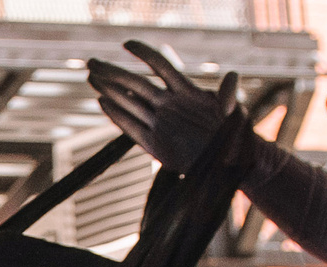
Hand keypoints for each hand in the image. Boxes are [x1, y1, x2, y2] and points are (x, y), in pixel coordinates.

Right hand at [88, 42, 240, 176]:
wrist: (231, 162)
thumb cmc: (235, 133)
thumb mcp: (234, 112)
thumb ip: (229, 96)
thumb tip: (233, 77)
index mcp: (186, 92)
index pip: (161, 66)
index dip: (144, 54)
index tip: (126, 44)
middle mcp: (169, 105)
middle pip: (137, 83)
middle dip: (114, 72)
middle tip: (92, 62)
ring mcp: (161, 124)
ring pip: (130, 103)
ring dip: (110, 90)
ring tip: (91, 77)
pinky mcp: (156, 146)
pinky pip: (133, 129)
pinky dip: (118, 117)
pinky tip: (103, 103)